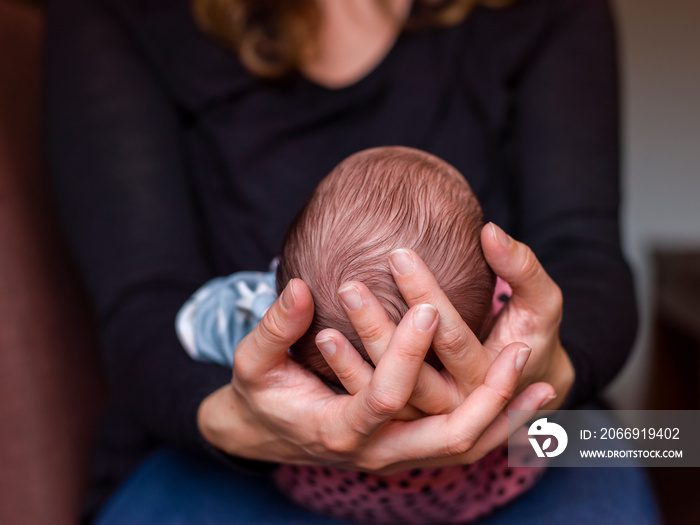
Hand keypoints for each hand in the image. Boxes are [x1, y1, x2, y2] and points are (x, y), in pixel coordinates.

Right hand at [198, 278, 552, 472]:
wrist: (266, 433)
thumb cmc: (261, 394)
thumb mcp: (255, 361)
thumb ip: (274, 327)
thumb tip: (300, 287)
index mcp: (338, 428)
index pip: (385, 396)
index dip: (406, 352)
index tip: (425, 307)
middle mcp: (375, 452)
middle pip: (448, 437)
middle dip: (487, 396)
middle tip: (519, 352)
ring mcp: (396, 457)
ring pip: (466, 449)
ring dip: (506, 417)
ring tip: (545, 385)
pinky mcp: (407, 450)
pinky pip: (462, 446)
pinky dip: (496, 427)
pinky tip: (522, 400)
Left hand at [317, 222, 571, 418]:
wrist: (533, 384)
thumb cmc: (535, 332)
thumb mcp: (542, 303)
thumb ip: (522, 268)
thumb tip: (489, 230)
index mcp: (489, 376)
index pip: (450, 337)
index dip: (424, 296)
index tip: (395, 255)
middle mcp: (458, 405)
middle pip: (412, 373)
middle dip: (378, 330)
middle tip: (348, 286)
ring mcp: (432, 419)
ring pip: (388, 397)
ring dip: (353, 364)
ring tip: (322, 324)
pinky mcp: (413, 420)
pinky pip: (376, 404)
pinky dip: (350, 379)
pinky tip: (324, 342)